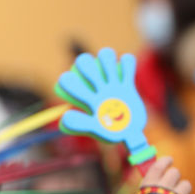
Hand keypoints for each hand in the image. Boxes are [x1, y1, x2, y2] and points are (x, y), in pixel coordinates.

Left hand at [55, 48, 154, 163]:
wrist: (130, 135)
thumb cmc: (109, 133)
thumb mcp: (94, 129)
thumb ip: (79, 124)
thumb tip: (63, 116)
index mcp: (85, 98)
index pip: (68, 82)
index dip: (66, 79)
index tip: (73, 83)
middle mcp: (96, 88)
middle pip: (85, 63)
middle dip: (85, 62)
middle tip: (94, 76)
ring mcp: (112, 85)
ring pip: (105, 59)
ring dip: (107, 58)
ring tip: (111, 71)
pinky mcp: (128, 85)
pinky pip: (127, 65)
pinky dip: (127, 62)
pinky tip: (126, 65)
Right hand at [140, 156, 194, 193]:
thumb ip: (148, 188)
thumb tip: (154, 178)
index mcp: (150, 185)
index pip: (159, 166)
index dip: (165, 161)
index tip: (169, 159)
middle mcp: (165, 188)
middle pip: (175, 172)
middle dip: (174, 176)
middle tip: (171, 182)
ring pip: (186, 184)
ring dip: (182, 189)